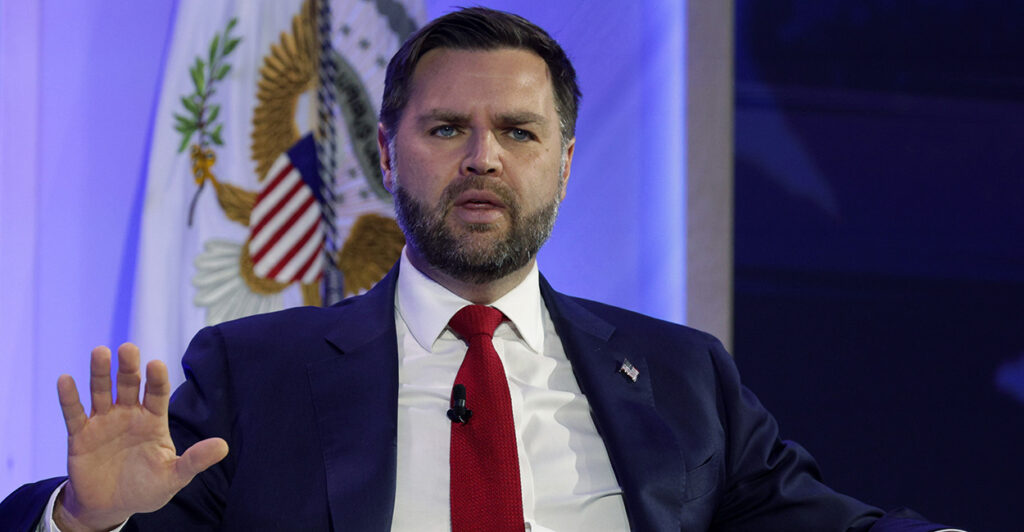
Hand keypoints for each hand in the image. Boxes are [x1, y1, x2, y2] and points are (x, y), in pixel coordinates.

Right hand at [53, 343, 228, 530]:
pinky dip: (69, 397)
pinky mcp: (80, 435)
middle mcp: (128, 415)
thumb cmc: (146, 488)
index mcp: (153, 420)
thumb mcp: (173, 477)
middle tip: (128, 348)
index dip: (156, 379)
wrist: (112, 507)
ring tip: (100, 352)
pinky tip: (65, 379)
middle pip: (128, 385)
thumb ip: (194, 461)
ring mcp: (104, 422)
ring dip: (99, 373)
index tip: (156, 364)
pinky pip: (74, 413)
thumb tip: (224, 446)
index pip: (156, 394)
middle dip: (128, 367)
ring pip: (101, 392)